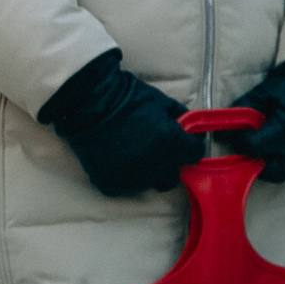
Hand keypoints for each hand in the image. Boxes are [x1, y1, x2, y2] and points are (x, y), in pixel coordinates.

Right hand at [36, 49, 201, 196]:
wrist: (89, 103)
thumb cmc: (128, 97)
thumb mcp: (162, 102)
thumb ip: (180, 118)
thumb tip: (189, 127)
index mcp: (173, 145)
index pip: (195, 155)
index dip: (190, 146)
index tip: (183, 141)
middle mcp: (156, 167)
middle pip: (173, 176)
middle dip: (170, 164)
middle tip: (158, 149)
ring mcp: (133, 179)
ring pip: (149, 183)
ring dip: (147, 171)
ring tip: (133, 152)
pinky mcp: (111, 185)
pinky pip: (125, 186)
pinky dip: (124, 175)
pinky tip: (117, 158)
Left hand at [223, 57, 284, 180]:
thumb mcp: (264, 94)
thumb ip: (242, 112)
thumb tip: (220, 132)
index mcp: (284, 131)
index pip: (251, 149)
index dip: (241, 142)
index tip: (239, 133)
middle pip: (265, 171)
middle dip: (254, 160)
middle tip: (252, 144)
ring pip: (280, 174)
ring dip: (269, 164)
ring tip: (267, 145)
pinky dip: (284, 162)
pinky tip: (281, 147)